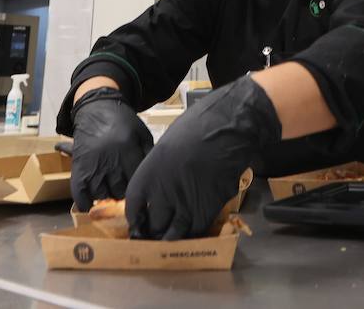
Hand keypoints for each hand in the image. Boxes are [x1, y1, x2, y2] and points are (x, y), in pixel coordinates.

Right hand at [67, 88, 154, 210]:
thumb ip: (149, 155)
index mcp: (128, 152)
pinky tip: (91, 203)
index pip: (136, 182)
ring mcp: (92, 167)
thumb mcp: (142, 134)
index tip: (140, 189)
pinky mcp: (78, 169)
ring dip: (107, 196)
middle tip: (125, 188)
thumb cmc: (123, 122)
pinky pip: (80, 195)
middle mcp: (110, 162)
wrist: (96, 108)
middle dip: (124, 193)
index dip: (139, 188)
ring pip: (102, 195)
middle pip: (120, 191)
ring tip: (111, 189)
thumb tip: (154, 178)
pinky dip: (85, 203)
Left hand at [125, 75, 278, 239]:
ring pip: (173, 234)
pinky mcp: (209, 208)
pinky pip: (196, 231)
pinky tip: (193, 229)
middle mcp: (164, 191)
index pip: (133, 205)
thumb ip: (159, 170)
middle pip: (153, 224)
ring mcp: (187, 202)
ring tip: (173, 237)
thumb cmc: (199, 126)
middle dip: (154, 230)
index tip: (139, 222)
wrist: (230, 126)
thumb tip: (158, 186)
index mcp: (150, 171)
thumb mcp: (169, 145)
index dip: (135, 217)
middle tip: (158, 231)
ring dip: (172, 238)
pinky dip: (193, 234)